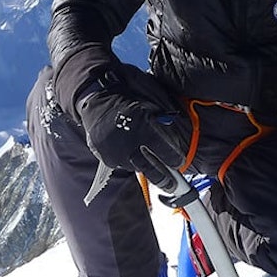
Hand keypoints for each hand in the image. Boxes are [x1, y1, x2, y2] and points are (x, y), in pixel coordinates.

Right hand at [75, 71, 187, 186]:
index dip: (175, 159)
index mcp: (142, 126)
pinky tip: (132, 154)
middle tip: (172, 183)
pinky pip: (121, 164)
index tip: (179, 161)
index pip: (165, 152)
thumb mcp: (151, 101)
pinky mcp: (104, 156)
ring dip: (144, 166)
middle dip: (164, 178)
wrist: (98, 94)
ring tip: (151, 163)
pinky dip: (128, 160)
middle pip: (152, 170)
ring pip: (136, 167)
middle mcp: (128, 144)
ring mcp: (114, 152)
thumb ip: (163, 121)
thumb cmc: (128, 93)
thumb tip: (174, 139)